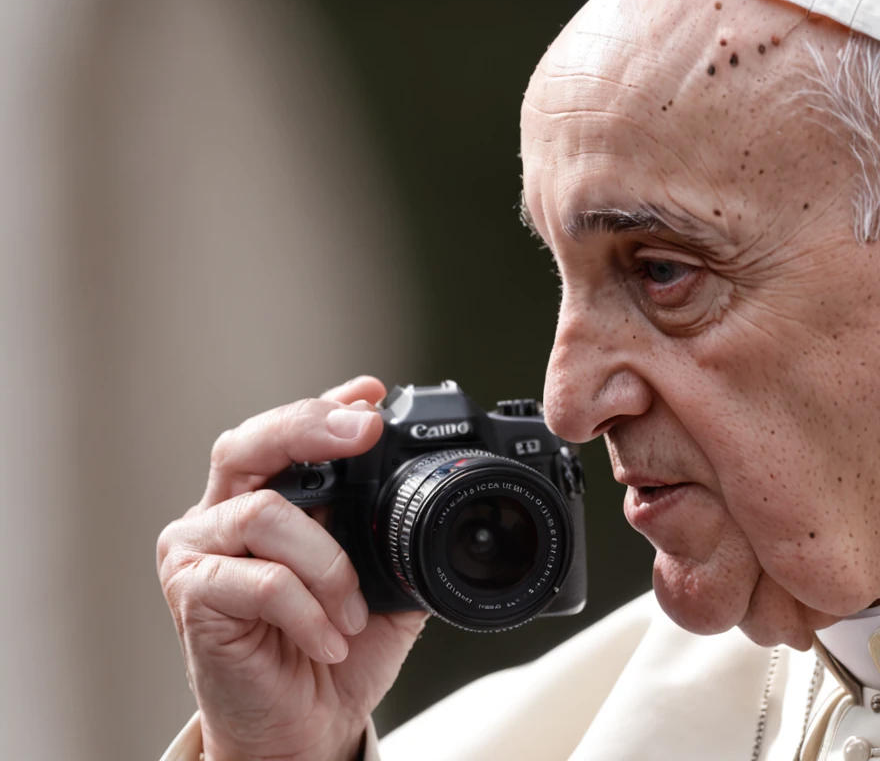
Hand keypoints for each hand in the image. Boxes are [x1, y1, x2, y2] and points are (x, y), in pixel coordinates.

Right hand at [157, 377, 427, 760]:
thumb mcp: (385, 587)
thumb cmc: (333, 653)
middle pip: (250, 442)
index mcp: (271, 499)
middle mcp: (224, 513)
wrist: (303, 728)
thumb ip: (398, 537)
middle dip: (312, 427)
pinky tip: (328, 641)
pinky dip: (308, 609)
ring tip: (353, 613)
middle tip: (366, 433)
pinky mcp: (192, 594)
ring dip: (328, 564)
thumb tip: (445, 495)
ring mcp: (199, 550)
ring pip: (266, 512)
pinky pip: (260, 580)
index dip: (326, 405)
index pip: (289, 432)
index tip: (372, 393)